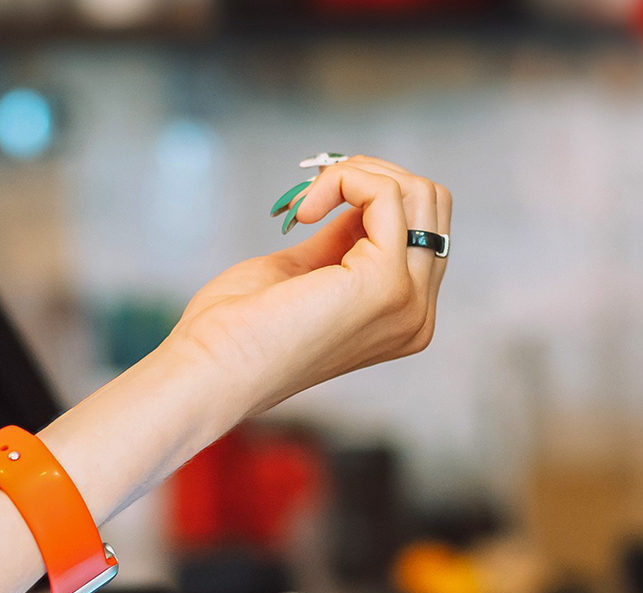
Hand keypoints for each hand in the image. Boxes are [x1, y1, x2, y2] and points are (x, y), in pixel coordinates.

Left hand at [166, 156, 450, 417]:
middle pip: (431, 205)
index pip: (423, 229)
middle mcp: (417, 315)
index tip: (318, 200)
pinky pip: (385, 194)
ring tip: (307, 200)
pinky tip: (305, 209)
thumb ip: (342, 241)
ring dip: (357, 174)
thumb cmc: (239, 330)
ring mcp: (408, 302)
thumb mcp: (304, 272)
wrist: (212, 368)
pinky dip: (343, 180)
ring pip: (417, 193)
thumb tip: (358, 198)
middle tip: (316, 189)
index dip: (372, 198)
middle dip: (372, 176)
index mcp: (403, 318)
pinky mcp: (385, 282)